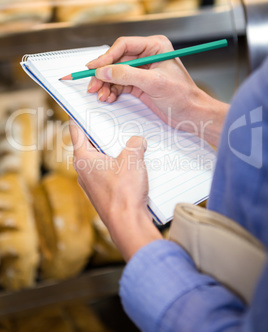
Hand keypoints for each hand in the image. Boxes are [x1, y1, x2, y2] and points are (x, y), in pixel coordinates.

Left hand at [69, 119, 161, 261]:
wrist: (127, 223)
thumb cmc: (124, 192)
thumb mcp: (133, 159)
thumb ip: (135, 144)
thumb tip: (138, 141)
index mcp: (83, 158)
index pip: (76, 130)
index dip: (79, 117)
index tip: (82, 108)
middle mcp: (83, 170)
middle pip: (89, 144)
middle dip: (103, 134)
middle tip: (116, 124)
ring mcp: (91, 183)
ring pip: (99, 159)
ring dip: (112, 152)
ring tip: (128, 145)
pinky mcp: (101, 192)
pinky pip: (106, 172)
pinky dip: (116, 166)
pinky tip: (131, 165)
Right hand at [86, 35, 228, 146]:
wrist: (191, 114)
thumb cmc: (182, 96)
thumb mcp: (154, 83)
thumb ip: (127, 75)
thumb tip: (104, 70)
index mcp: (155, 46)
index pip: (124, 45)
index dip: (106, 57)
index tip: (93, 68)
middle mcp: (147, 55)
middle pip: (116, 60)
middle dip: (103, 74)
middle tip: (92, 85)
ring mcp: (142, 70)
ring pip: (115, 73)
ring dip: (106, 85)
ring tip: (101, 96)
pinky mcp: (139, 83)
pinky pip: (119, 84)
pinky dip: (112, 91)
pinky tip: (108, 98)